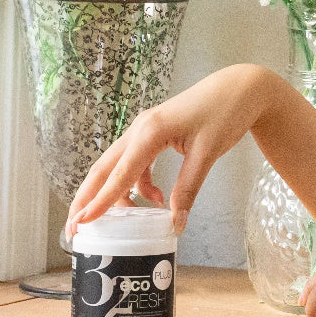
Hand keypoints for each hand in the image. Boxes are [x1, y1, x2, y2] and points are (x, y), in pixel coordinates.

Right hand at [65, 64, 271, 237]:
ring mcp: (144, 129)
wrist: (240, 88)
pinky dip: (138, 183)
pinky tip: (155, 198)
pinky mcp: (154, 133)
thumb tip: (175, 224)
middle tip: (75, 228)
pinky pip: (135, 163)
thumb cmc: (225, 113)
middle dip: (89, 198)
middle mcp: (139, 129)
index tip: (81, 223)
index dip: (100, 202)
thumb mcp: (208, 153)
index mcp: (149, 132)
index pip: (118, 174)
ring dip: (117, 193)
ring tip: (125, 219)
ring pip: (118, 167)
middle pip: (104, 169)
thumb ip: (188, 188)